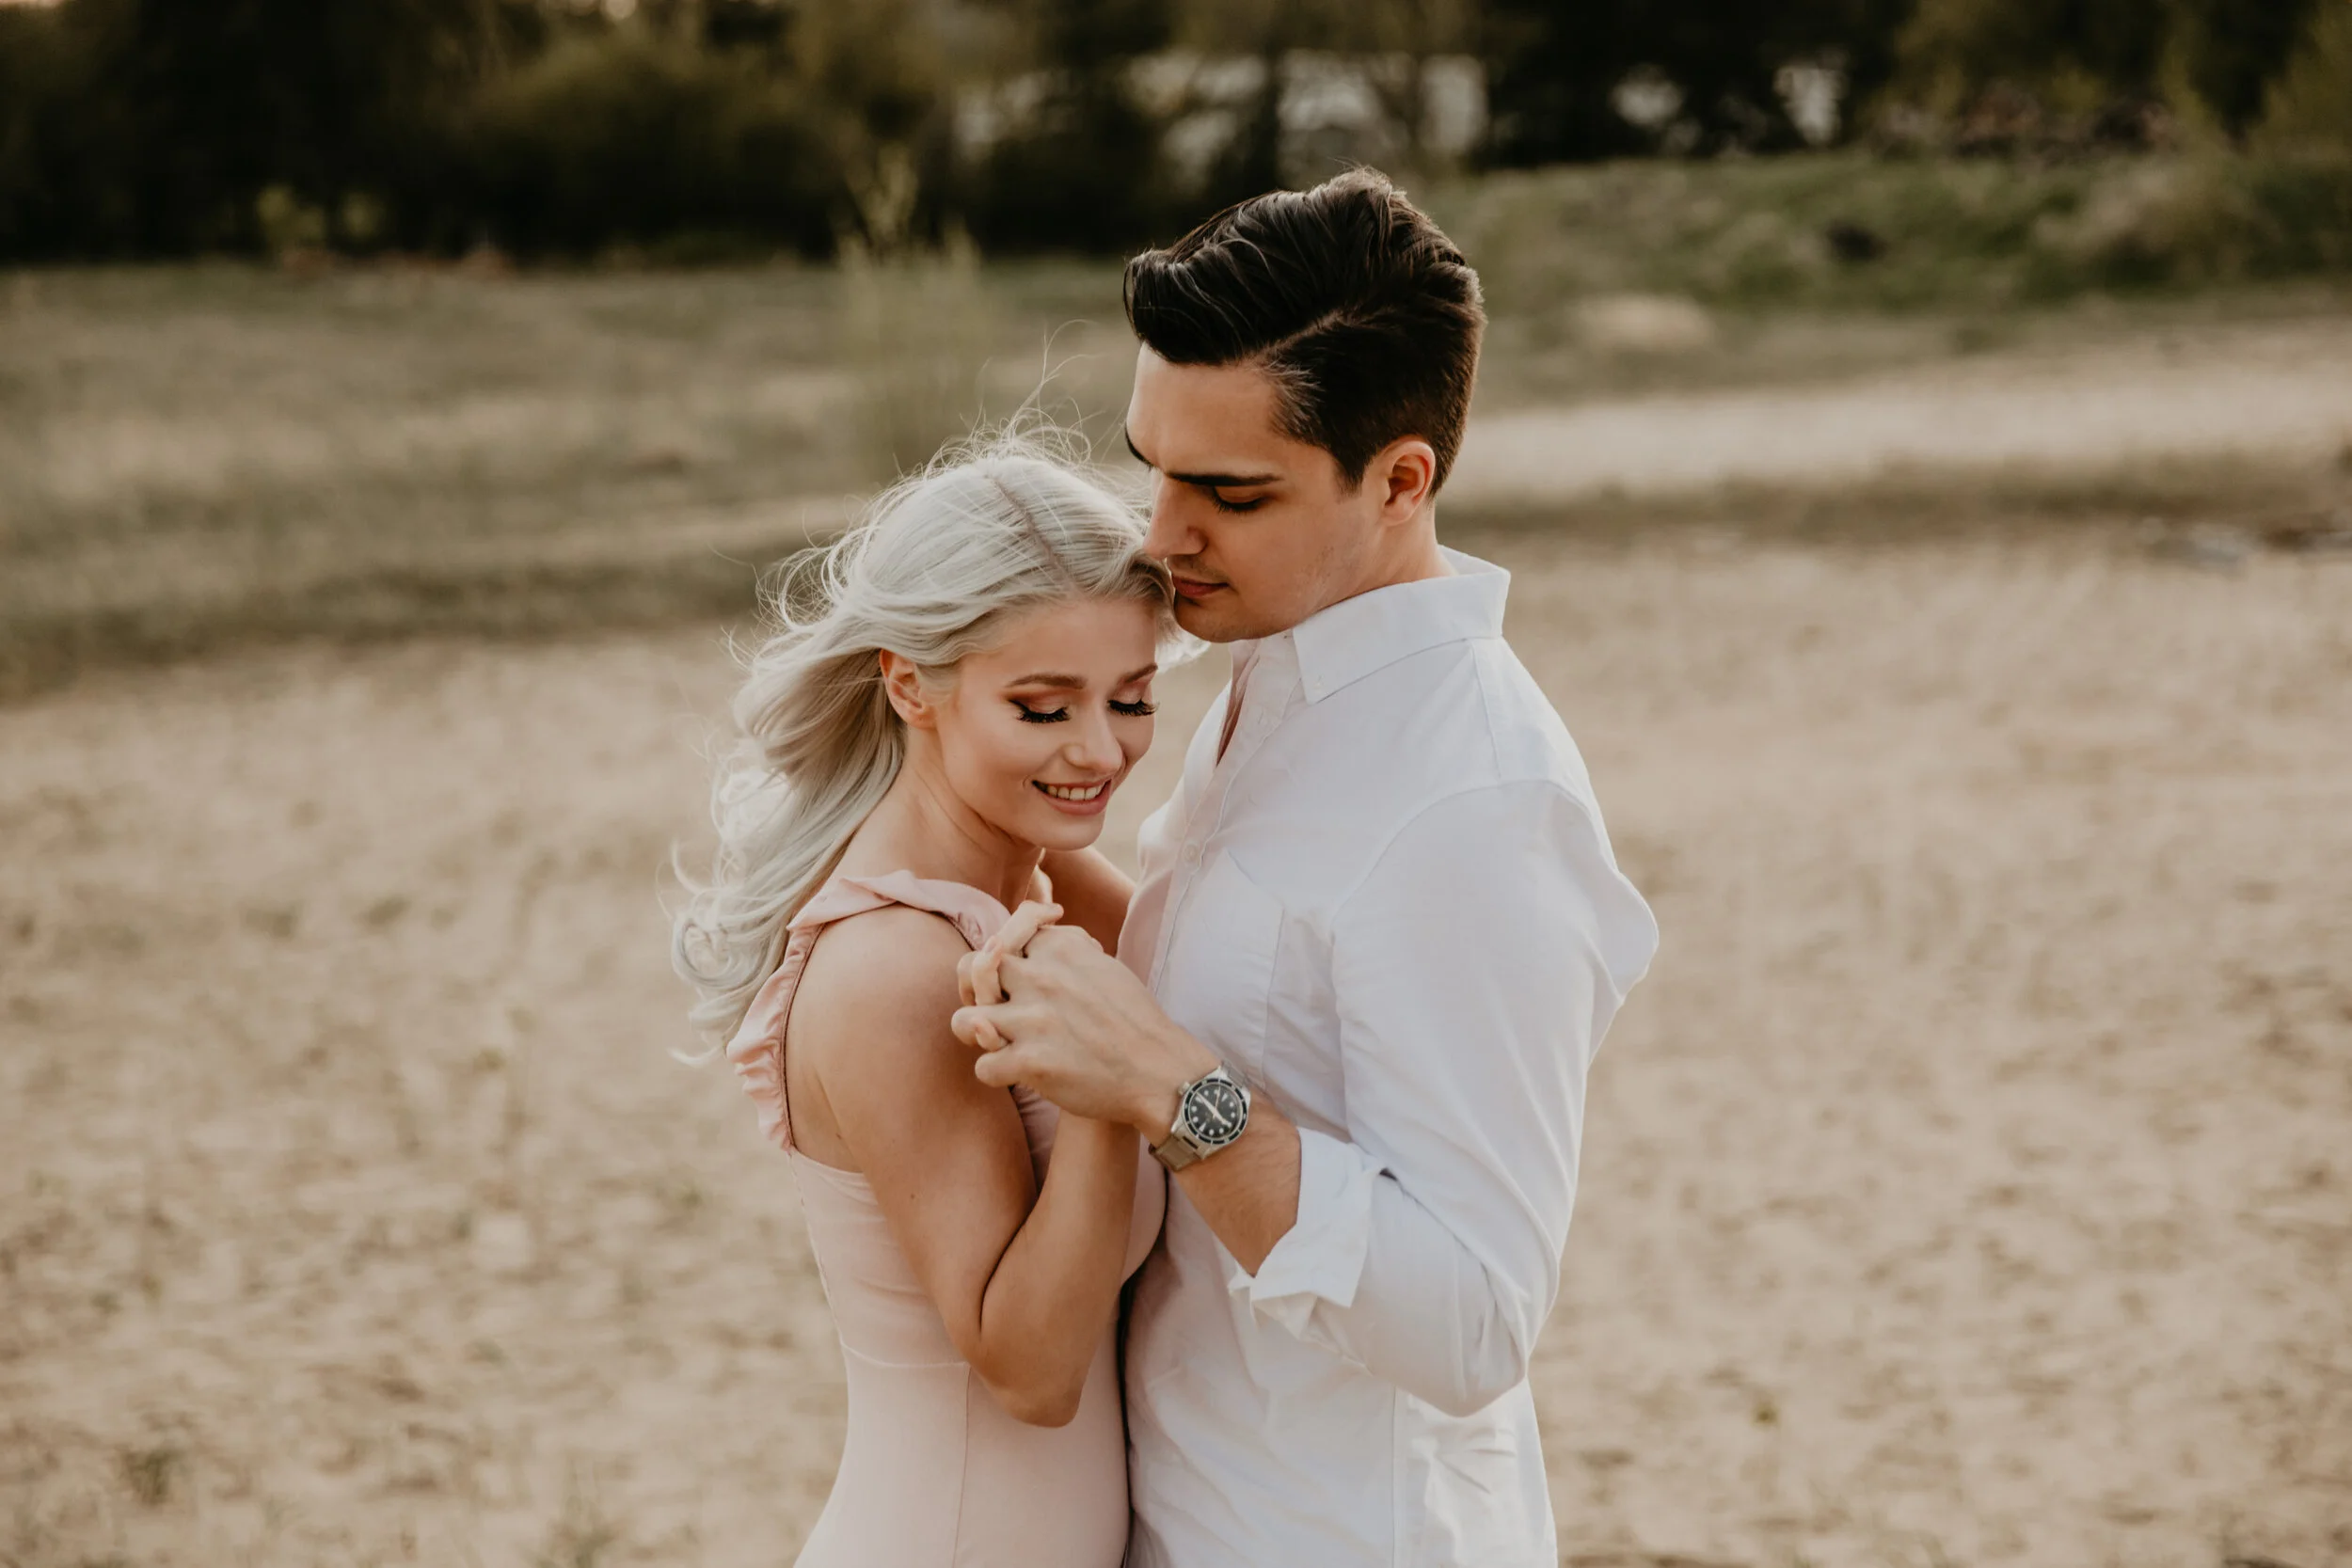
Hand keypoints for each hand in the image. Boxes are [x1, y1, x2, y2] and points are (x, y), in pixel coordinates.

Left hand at [952, 926, 1217, 1134]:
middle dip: (977, 992)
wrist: (1160, 1071)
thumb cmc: (1134, 1020)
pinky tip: (1020, 1074)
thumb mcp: (1104, 965)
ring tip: (999, 1044)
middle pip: (971, 969)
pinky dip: (999, 1075)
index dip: (1004, 962)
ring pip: (964, 1021)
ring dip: (977, 1035)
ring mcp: (1033, 1020)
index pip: (1002, 939)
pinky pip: (984, 1067)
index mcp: (1059, 948)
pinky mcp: (1031, 1062)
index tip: (1018, 981)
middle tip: (997, 1010)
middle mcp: (1041, 978)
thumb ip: (1068, 948)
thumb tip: (1039, 933)